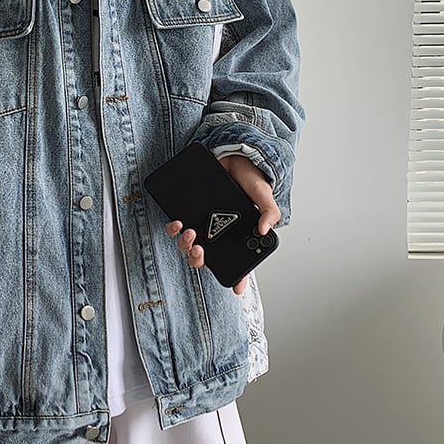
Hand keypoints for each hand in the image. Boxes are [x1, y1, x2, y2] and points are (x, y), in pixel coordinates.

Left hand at [164, 154, 279, 294]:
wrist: (232, 156)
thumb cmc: (248, 178)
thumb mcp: (263, 195)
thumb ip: (268, 212)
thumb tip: (264, 230)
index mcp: (237, 235)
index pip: (236, 262)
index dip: (237, 278)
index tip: (236, 288)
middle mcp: (217, 233)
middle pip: (205, 258)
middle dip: (199, 260)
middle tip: (201, 250)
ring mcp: (202, 224)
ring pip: (188, 246)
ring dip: (186, 245)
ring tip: (191, 233)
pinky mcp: (188, 212)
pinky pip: (176, 227)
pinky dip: (174, 229)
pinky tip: (178, 223)